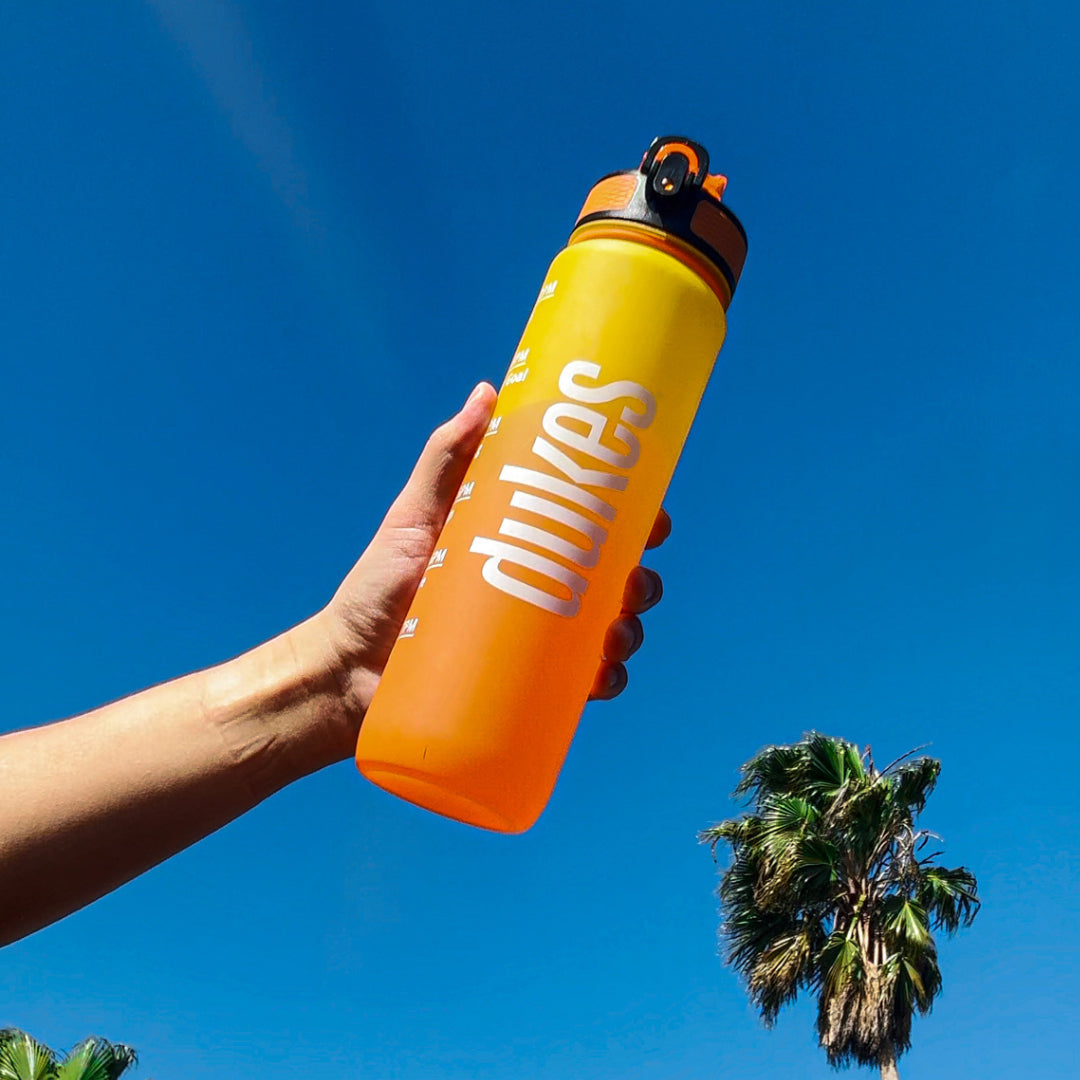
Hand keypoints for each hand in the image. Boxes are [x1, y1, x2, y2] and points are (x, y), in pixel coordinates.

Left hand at [324, 382, 669, 739]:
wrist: (345, 673)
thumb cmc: (376, 587)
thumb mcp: (413, 515)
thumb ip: (447, 456)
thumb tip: (487, 390)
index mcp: (522, 548)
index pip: (593, 531)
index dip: (635, 522)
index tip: (654, 517)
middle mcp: (537, 594)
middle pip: (614, 584)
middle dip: (641, 580)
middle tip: (634, 580)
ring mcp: (534, 646)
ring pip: (608, 634)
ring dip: (629, 630)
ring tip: (616, 632)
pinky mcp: (525, 692)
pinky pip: (581, 686)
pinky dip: (605, 680)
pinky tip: (603, 676)